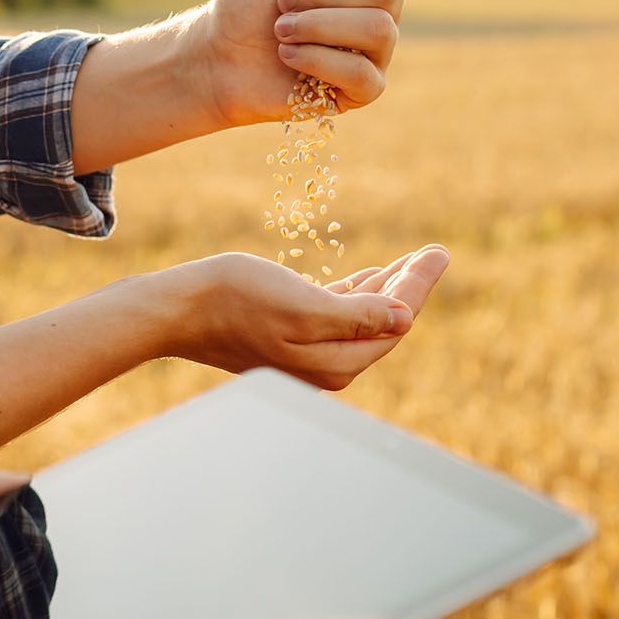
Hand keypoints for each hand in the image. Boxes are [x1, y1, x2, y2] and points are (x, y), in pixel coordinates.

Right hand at [151, 244, 451, 390]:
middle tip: (434, 253)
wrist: (179, 309)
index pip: (395, 322)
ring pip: (362, 319)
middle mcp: (325, 366)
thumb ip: (358, 315)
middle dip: (409, 287)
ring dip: (387, 288)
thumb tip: (403, 318)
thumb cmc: (237, 300)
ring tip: (412, 261)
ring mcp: (306, 355)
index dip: (419, 285)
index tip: (439, 252)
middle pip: (384, 323)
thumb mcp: (305, 306)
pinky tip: (369, 277)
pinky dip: (358, 294)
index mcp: (336, 362)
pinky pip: (336, 316)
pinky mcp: (288, 338)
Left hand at [185, 0, 406, 126]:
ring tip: (281, 31)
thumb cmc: (249, 1)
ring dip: (317, 25)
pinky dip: (317, 60)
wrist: (217, 52)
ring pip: (379, 29)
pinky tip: (288, 57)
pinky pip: (363, 74)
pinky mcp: (364, 90)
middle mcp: (381, 8)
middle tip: (282, 2)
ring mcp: (377, 52)